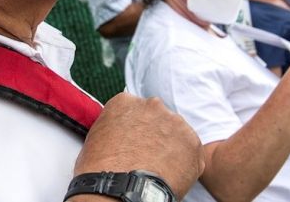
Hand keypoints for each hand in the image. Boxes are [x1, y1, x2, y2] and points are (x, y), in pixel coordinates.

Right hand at [74, 93, 204, 199]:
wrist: (120, 188)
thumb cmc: (102, 169)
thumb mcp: (97, 136)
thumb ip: (115, 125)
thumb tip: (122, 132)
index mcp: (125, 102)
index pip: (136, 110)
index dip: (137, 128)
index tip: (135, 141)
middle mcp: (152, 105)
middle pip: (158, 118)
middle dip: (156, 134)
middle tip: (147, 156)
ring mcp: (174, 122)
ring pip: (177, 133)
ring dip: (171, 147)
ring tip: (158, 169)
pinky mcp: (192, 142)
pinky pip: (191, 153)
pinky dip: (185, 164)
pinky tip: (170, 176)